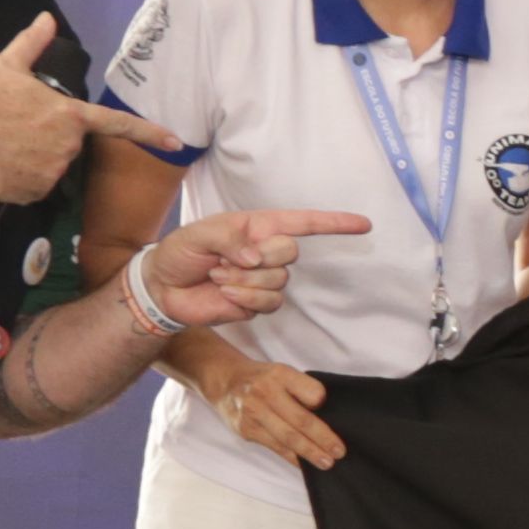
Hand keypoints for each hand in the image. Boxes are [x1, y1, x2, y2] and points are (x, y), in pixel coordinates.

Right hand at [0, 14, 162, 200]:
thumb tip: (47, 18)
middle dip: (47, 141)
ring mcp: (51, 171)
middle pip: (68, 147)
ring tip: (3, 146)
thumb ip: (33, 44)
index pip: (117, 124)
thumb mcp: (8, 65)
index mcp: (68, 115)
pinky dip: (18, 182)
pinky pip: (32, 189)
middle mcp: (67, 145)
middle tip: (15, 130)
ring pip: (50, 170)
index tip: (175, 141)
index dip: (148, 133)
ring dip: (31, 162)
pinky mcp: (32, 192)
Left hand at [138, 204, 369, 334]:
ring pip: (278, 281)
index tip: (364, 225)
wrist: (164, 288)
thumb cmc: (181, 252)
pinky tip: (225, 293)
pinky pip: (267, 303)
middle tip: (226, 259)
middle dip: (260, 257)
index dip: (335, 224)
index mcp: (259, 227)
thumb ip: (229, 238)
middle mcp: (267, 252)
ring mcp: (265, 280)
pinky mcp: (257, 305)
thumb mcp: (198, 234)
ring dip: (244, 280)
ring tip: (219, 276)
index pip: (305, 223)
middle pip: (290, 252)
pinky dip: (244, 298)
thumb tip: (256, 257)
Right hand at [196, 352, 343, 469]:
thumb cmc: (262, 379)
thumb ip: (302, 389)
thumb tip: (325, 416)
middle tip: (339, 452)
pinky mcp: (246, 429)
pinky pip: (275, 447)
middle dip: (323, 439)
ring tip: (327, 463)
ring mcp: (254, 412)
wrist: (224, 381)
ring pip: (288, 438)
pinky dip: (292, 457)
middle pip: (301, 420)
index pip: (312, 392)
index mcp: (281, 374)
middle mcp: (266, 393)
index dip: (322, 403)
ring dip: (310, 453)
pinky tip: (304, 464)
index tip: (332, 414)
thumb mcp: (283, 372)